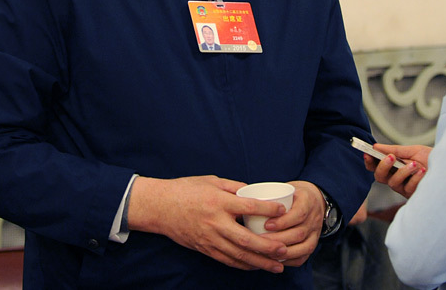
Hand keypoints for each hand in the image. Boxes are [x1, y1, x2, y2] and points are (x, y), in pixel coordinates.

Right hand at [127, 175, 288, 272]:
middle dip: (268, 247)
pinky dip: (243, 265)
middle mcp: (215, 222)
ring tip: (277, 265)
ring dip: (260, 262)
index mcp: (219, 202)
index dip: (268, 210)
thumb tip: (255, 191)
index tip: (282, 210)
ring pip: (238, 255)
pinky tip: (256, 266)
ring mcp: (209, 238)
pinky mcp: (204, 248)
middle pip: (246, 239)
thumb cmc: (186, 190)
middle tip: (285, 250)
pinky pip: (227, 260)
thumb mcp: (212, 180)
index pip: (249, 207)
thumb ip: (234, 187)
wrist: (160, 206)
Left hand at [257, 180, 324, 266]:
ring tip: (264, 253)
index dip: (283, 222)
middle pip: (299, 233)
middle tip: (258, 241)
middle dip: (277, 240)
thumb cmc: (293, 194)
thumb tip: (243, 197)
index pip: (298, 214)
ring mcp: (315, 233)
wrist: (314, 199)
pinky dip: (288, 261)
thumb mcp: (286, 188)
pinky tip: (274, 260)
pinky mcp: (312, 244)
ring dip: (282, 253)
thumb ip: (270, 195)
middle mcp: (314, 218)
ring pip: (302, 248)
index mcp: (308, 201)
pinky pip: (303, 257)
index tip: (266, 225)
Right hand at [364, 143, 430, 198]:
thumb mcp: (412, 150)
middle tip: (391, 157)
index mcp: (393, 167)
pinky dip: (415, 178)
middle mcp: (396, 178)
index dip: (369, 161)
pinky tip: (422, 171)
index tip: (368, 153)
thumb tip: (376, 146)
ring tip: (415, 164)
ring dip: (403, 172)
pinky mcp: (413, 195)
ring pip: (393, 183)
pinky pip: (408, 188)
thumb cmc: (431, 159)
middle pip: (379, 177)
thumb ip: (394, 149)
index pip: (376, 166)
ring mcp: (404, 188)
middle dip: (383, 166)